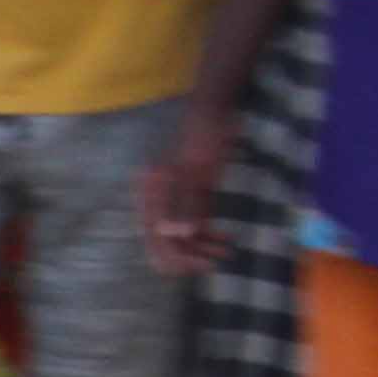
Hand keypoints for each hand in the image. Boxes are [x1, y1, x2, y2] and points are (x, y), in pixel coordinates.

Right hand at [140, 110, 232, 276]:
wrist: (215, 113)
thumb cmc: (207, 136)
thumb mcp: (200, 171)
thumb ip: (187, 202)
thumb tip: (178, 235)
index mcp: (152, 191)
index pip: (154, 234)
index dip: (177, 254)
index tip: (205, 263)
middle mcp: (157, 198)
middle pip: (163, 240)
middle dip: (188, 255)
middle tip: (217, 259)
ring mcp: (173, 197)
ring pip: (179, 236)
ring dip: (200, 249)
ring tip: (225, 253)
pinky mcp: (189, 196)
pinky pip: (193, 225)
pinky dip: (206, 237)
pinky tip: (224, 240)